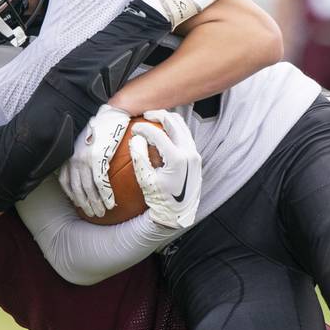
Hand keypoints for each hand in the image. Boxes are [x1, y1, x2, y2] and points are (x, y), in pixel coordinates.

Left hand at [58, 104, 129, 216]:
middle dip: (85, 204)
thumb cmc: (102, 125)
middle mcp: (73, 159)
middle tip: (94, 214)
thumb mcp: (85, 140)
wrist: (111, 113)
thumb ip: (82, 154)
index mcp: (69, 155)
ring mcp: (84, 159)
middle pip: (77, 189)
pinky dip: (105, 195)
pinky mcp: (97, 159)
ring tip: (102, 212)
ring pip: (88, 189)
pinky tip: (111, 203)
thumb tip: (87, 167)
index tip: (79, 204)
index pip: (65, 181)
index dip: (71, 195)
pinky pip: (100, 182)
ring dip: (95, 204)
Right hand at [128, 111, 201, 227]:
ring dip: (168, 120)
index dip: (143, 128)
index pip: (158, 134)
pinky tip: (163, 131)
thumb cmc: (160, 200)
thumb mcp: (145, 180)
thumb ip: (139, 157)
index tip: (133, 128)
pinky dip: (174, 130)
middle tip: (145, 115)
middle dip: (158, 115)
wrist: (178, 214)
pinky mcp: (196, 157)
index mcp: (177, 159)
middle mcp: (189, 154)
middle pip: (174, 123)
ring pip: (183, 127)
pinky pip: (185, 136)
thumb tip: (136, 139)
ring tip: (154, 120)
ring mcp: (195, 154)